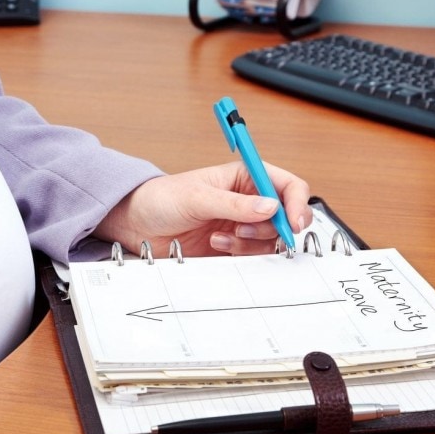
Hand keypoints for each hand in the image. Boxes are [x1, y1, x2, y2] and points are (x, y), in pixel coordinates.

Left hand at [93, 161, 311, 256]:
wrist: (138, 225)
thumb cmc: (162, 198)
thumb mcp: (198, 198)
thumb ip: (234, 204)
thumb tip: (271, 207)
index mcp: (245, 177)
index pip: (287, 185)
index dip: (296, 203)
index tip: (293, 222)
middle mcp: (248, 201)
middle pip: (285, 217)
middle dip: (271, 228)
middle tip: (244, 230)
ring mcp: (242, 225)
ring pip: (271, 240)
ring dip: (251, 243)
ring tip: (221, 236)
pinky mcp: (232, 246)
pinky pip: (253, 256)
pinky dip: (239, 254)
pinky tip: (215, 244)